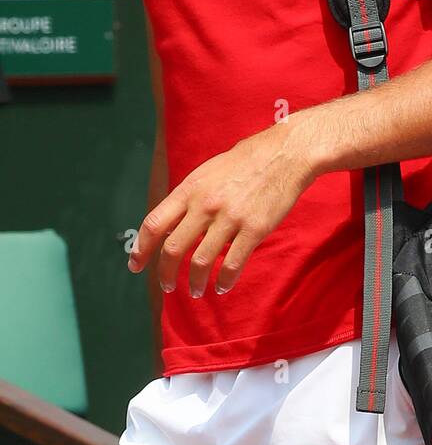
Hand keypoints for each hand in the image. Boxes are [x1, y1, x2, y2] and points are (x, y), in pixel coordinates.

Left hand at [129, 120, 318, 297]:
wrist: (283, 155)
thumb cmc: (244, 163)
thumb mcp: (206, 173)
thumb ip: (188, 199)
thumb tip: (170, 227)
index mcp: (189, 190)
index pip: (154, 224)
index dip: (141, 249)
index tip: (135, 265)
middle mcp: (205, 205)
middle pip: (173, 248)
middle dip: (165, 273)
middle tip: (167, 285)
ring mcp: (230, 218)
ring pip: (201, 261)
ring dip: (195, 282)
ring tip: (196, 290)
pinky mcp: (254, 229)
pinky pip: (233, 263)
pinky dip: (225, 280)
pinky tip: (223, 286)